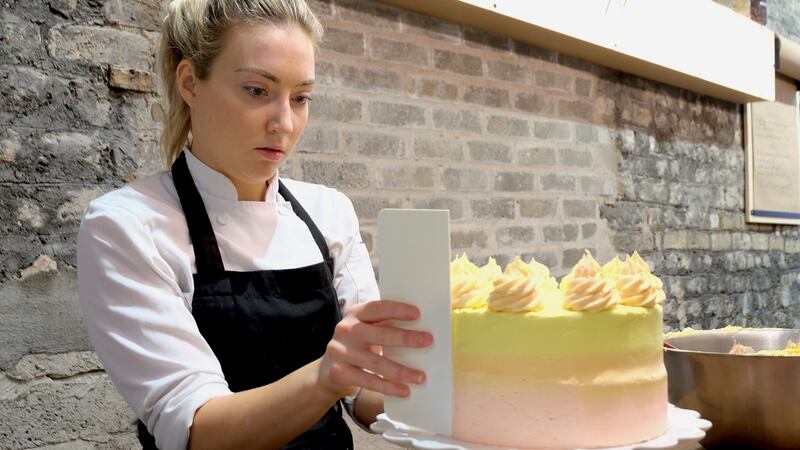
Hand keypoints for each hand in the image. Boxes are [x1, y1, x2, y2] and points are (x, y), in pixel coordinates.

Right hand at [318, 300, 432, 398]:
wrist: (329, 369)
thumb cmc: (358, 345)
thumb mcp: (365, 329)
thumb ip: (383, 325)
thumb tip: (420, 329)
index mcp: (354, 314)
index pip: (376, 308)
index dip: (396, 310)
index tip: (417, 314)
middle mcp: (345, 330)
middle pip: (379, 334)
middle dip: (405, 338)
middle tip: (428, 341)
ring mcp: (340, 352)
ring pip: (376, 362)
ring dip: (400, 370)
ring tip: (420, 376)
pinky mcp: (340, 372)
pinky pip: (368, 381)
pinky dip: (388, 387)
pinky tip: (404, 390)